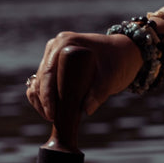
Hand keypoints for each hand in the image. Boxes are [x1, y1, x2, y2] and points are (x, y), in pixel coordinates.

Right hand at [26, 31, 141, 120]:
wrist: (125, 54)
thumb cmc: (119, 61)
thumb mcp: (112, 76)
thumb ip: (100, 92)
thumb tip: (85, 110)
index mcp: (65, 42)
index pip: (49, 72)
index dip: (47, 95)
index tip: (52, 114)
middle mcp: (55, 47)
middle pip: (41, 78)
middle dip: (43, 101)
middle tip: (54, 120)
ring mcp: (53, 56)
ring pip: (38, 82)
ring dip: (41, 102)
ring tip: (54, 118)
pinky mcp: (55, 66)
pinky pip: (41, 84)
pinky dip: (42, 99)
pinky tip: (50, 113)